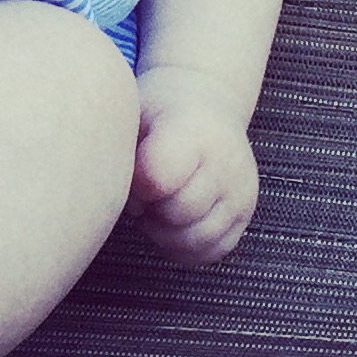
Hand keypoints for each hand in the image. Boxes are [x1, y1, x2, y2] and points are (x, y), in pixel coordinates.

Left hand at [126, 69, 258, 264]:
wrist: (205, 104)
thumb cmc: (158, 113)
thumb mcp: (132, 113)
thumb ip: (121, 151)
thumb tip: (112, 198)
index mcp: (193, 130)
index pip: (157, 179)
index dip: (134, 187)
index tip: (129, 175)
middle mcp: (227, 163)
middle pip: (176, 213)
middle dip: (149, 210)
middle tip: (140, 192)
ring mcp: (241, 192)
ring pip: (194, 239)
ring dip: (164, 233)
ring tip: (155, 205)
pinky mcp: (244, 216)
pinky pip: (210, 251)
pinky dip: (183, 247)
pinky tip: (170, 222)